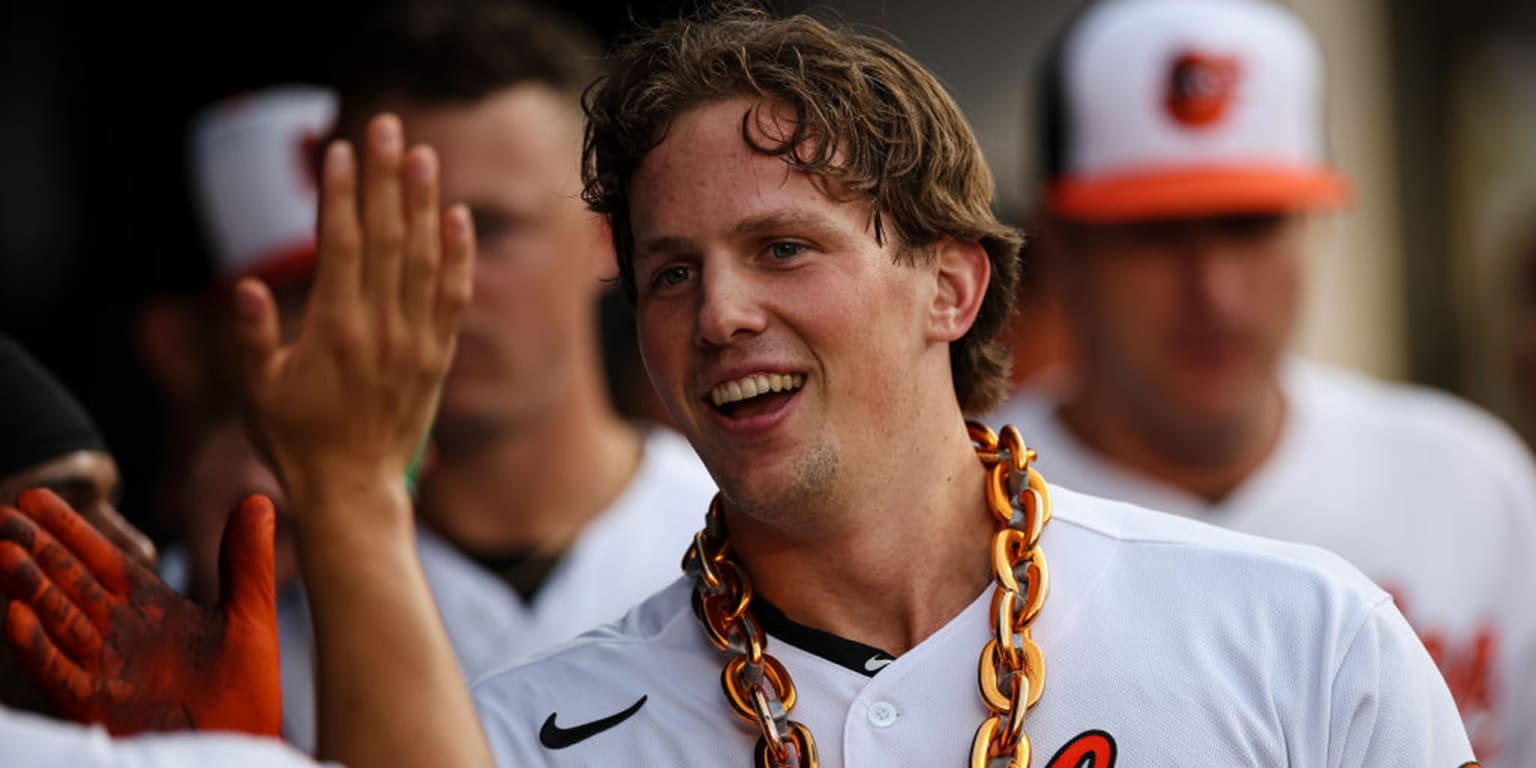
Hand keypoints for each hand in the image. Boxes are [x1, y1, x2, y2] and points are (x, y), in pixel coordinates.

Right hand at [0, 488, 278, 735]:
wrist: (239, 751)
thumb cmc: (245, 694)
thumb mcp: (250, 619)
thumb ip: (246, 563)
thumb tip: (258, 498)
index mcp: (150, 609)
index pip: (104, 560)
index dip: (71, 530)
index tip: (36, 498)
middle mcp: (119, 635)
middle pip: (70, 583)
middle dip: (36, 550)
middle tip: (0, 514)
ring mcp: (105, 669)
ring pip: (59, 621)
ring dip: (30, 589)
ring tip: (2, 553)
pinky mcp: (99, 707)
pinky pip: (62, 673)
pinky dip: (39, 647)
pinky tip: (14, 617)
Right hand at [233, 114, 473, 517]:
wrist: (353, 490)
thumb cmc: (295, 439)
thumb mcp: (255, 390)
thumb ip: (250, 335)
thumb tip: (244, 284)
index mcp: (334, 329)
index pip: (341, 245)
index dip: (342, 194)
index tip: (343, 150)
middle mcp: (381, 328)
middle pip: (387, 237)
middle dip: (387, 179)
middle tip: (389, 127)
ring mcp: (415, 340)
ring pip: (423, 258)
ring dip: (424, 203)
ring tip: (424, 155)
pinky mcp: (437, 354)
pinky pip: (453, 295)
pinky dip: (457, 254)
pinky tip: (457, 217)